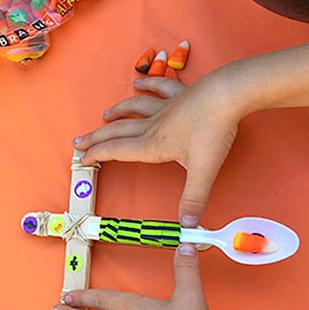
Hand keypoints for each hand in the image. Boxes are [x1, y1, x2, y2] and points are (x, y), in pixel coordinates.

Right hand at [73, 76, 239, 226]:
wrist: (229, 94)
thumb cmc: (214, 129)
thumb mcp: (203, 170)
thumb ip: (193, 199)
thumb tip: (186, 226)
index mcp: (153, 145)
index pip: (117, 151)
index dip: (97, 155)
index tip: (82, 159)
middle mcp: (154, 125)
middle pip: (117, 131)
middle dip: (96, 138)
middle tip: (79, 142)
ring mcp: (166, 107)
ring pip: (134, 109)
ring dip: (117, 112)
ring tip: (105, 116)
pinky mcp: (180, 94)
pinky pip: (158, 88)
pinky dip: (146, 86)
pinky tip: (138, 83)